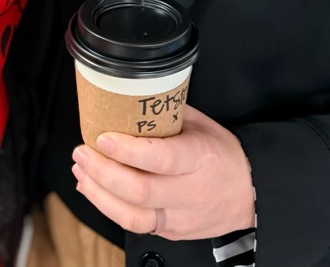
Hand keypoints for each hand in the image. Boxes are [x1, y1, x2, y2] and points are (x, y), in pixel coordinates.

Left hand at [71, 105, 254, 240]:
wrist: (248, 194)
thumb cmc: (222, 154)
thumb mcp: (201, 124)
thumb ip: (166, 113)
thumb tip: (129, 98)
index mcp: (200, 158)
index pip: (161, 158)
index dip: (128, 151)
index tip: (103, 137)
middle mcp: (190, 191)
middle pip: (140, 190)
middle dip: (103, 172)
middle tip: (82, 152)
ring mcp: (180, 216)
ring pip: (132, 216)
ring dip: (99, 194)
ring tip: (81, 172)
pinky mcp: (170, 231)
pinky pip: (135, 224)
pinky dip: (109, 207)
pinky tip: (93, 190)